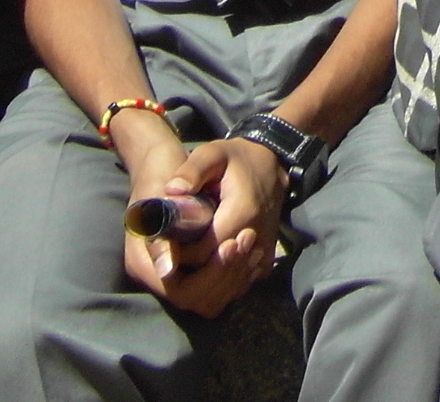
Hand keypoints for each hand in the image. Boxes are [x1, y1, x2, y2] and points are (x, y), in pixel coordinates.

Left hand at [123, 136, 283, 316]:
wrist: (271, 163)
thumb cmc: (236, 159)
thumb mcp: (212, 154)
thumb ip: (191, 171)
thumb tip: (171, 191)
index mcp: (242, 213)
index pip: (203, 252)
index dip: (180, 254)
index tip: (168, 243)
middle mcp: (257, 236)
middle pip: (217, 273)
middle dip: (192, 271)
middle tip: (176, 254)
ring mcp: (265, 250)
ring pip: (232, 285)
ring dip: (208, 280)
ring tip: (190, 260)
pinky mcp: (267, 258)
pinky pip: (244, 283)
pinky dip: (225, 281)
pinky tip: (210, 266)